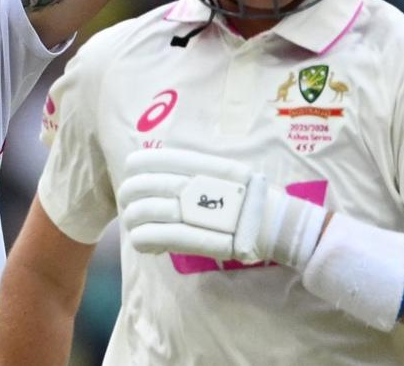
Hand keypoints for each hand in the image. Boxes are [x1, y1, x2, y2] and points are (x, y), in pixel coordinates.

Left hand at [118, 148, 326, 267]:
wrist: (275, 223)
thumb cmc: (249, 195)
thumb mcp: (222, 168)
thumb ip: (193, 167)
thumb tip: (160, 169)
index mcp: (195, 164)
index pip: (146, 160)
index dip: (133, 169)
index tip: (133, 178)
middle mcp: (189, 184)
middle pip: (137, 187)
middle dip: (127, 197)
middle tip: (132, 206)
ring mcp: (189, 211)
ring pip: (140, 213)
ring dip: (132, 221)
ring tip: (137, 227)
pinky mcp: (192, 238)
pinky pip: (153, 237)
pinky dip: (142, 240)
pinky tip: (145, 243)